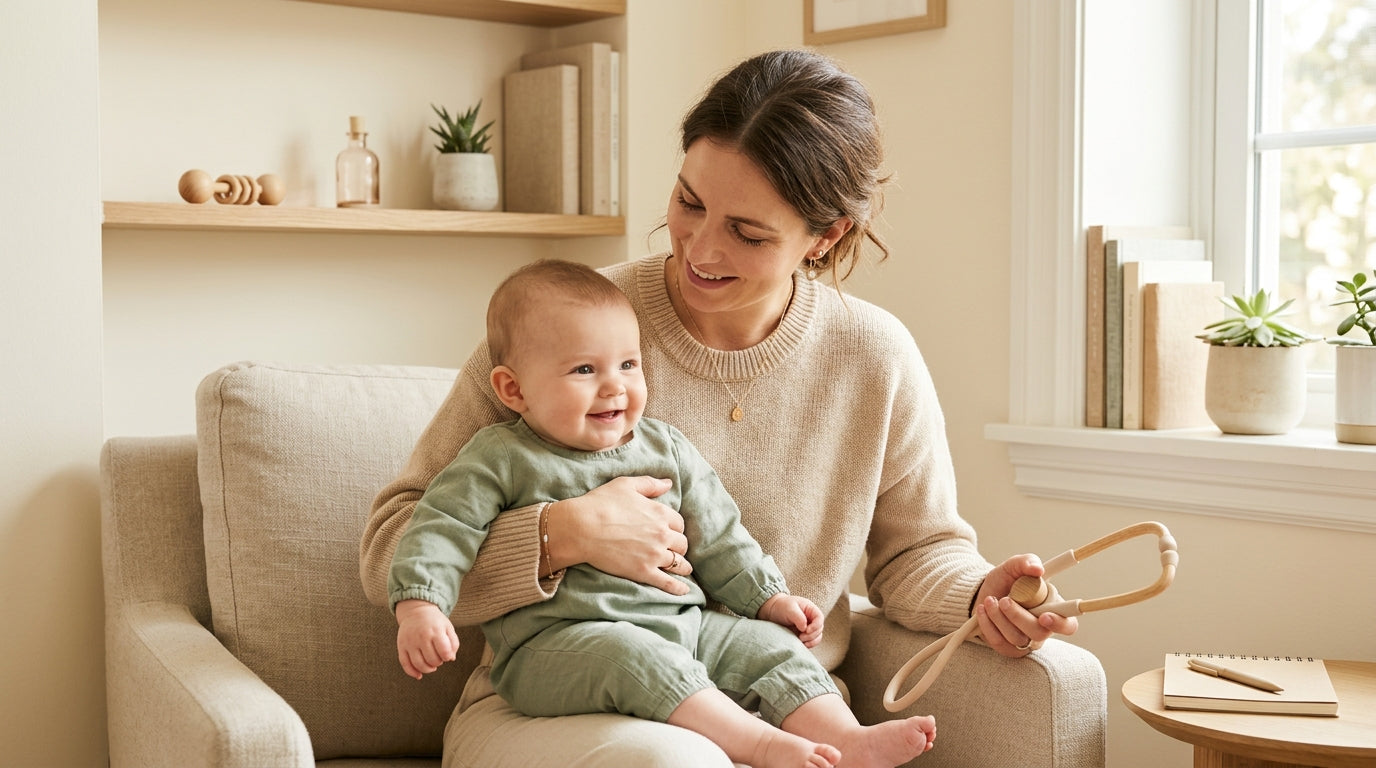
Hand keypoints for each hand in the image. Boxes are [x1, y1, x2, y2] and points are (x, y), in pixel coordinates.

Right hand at [395, 599, 458, 679]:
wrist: (416, 610)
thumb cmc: (435, 621)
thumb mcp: (448, 627)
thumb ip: (454, 643)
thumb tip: (451, 658)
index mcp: (435, 631)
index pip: (444, 652)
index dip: (447, 657)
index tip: (447, 655)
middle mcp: (421, 637)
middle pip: (432, 660)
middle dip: (438, 662)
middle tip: (438, 658)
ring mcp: (410, 642)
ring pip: (419, 664)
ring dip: (428, 669)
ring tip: (432, 666)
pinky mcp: (401, 646)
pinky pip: (405, 664)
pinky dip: (412, 673)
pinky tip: (419, 675)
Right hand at [546, 476, 693, 595]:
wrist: (581, 528)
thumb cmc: (600, 503)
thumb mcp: (626, 485)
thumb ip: (650, 484)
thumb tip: (668, 483)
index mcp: (660, 513)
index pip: (679, 523)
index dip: (675, 527)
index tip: (670, 531)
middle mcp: (662, 534)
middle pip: (682, 543)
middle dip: (679, 546)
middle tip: (675, 550)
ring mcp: (654, 554)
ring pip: (679, 563)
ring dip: (683, 566)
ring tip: (684, 569)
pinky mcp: (643, 571)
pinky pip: (667, 582)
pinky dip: (678, 588)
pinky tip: (684, 591)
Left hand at [757, 593, 824, 647]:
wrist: (772, 611)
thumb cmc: (781, 606)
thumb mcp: (789, 608)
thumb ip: (798, 617)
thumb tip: (805, 628)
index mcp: (810, 609)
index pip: (819, 618)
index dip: (816, 626)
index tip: (807, 630)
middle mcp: (811, 619)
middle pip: (819, 629)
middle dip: (812, 635)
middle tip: (801, 637)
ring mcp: (808, 628)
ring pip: (816, 637)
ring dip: (811, 641)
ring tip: (800, 641)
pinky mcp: (803, 635)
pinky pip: (810, 642)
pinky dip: (807, 645)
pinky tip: (801, 645)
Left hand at [973, 554, 1077, 657]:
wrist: (983, 592)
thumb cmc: (1006, 581)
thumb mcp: (1014, 566)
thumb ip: (1027, 562)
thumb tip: (1038, 569)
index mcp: (1053, 609)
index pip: (1068, 625)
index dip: (1060, 623)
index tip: (1044, 616)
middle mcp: (1042, 628)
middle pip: (1039, 633)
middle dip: (1018, 616)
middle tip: (1004, 600)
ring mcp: (1025, 641)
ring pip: (1017, 639)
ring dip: (999, 618)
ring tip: (989, 600)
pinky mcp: (1007, 648)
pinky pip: (1000, 643)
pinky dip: (988, 625)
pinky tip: (983, 610)